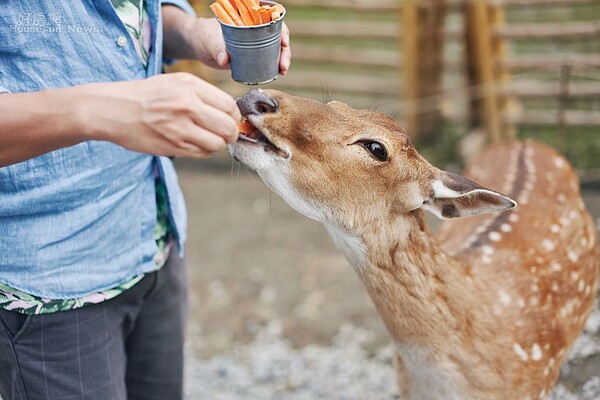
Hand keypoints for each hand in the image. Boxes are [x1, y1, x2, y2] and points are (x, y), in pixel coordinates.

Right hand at [87, 73, 241, 157]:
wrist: (114, 110)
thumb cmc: (147, 95)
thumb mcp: (175, 82)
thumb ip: (203, 94)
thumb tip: (230, 111)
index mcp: (190, 86)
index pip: (229, 106)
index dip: (234, 116)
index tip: (230, 119)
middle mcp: (187, 106)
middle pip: (228, 127)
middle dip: (231, 133)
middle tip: (225, 134)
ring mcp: (180, 128)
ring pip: (218, 144)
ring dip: (218, 144)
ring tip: (209, 139)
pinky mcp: (173, 146)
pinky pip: (202, 153)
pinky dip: (204, 151)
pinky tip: (195, 143)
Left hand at [163, 7, 290, 74]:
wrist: (198, 45)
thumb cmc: (203, 36)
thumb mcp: (209, 41)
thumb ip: (216, 49)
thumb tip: (225, 60)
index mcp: (248, 18)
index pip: (271, 19)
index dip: (281, 29)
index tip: (283, 41)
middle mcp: (255, 29)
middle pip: (277, 36)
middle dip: (284, 50)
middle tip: (283, 65)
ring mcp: (255, 43)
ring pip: (275, 49)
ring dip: (282, 59)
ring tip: (282, 71)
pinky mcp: (253, 56)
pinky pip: (268, 59)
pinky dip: (275, 66)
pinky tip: (279, 74)